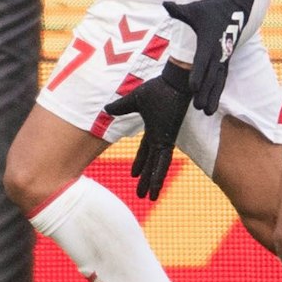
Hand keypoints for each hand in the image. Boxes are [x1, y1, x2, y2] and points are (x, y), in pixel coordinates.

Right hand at [102, 62, 194, 199]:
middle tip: (141, 195)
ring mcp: (166, 140)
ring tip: (149, 199)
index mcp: (154, 129)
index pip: (145, 151)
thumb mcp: (135, 99)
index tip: (133, 175)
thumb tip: (106, 109)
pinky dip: (158, 175)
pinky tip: (155, 188)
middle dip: (146, 179)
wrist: (175, 82)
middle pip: (152, 163)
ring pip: (159, 166)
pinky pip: (163, 162)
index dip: (140, 163)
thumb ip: (122, 107)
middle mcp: (161, 138)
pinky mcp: (168, 140)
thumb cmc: (160, 87)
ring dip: (153, 183)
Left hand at [163, 0, 252, 112]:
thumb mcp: (194, 8)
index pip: (202, 60)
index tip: (192, 87)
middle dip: (205, 91)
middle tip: (198, 107)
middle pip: (211, 75)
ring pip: (218, 80)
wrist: (234, 7)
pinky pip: (222, 78)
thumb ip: (179, 10)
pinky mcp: (225, 60)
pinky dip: (218, 91)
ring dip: (213, 96)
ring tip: (207, 112)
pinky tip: (212, 104)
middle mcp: (217, 52)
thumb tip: (165, 4)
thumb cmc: (210, 8)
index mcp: (208, 41)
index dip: (197, 73)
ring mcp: (223, 57)